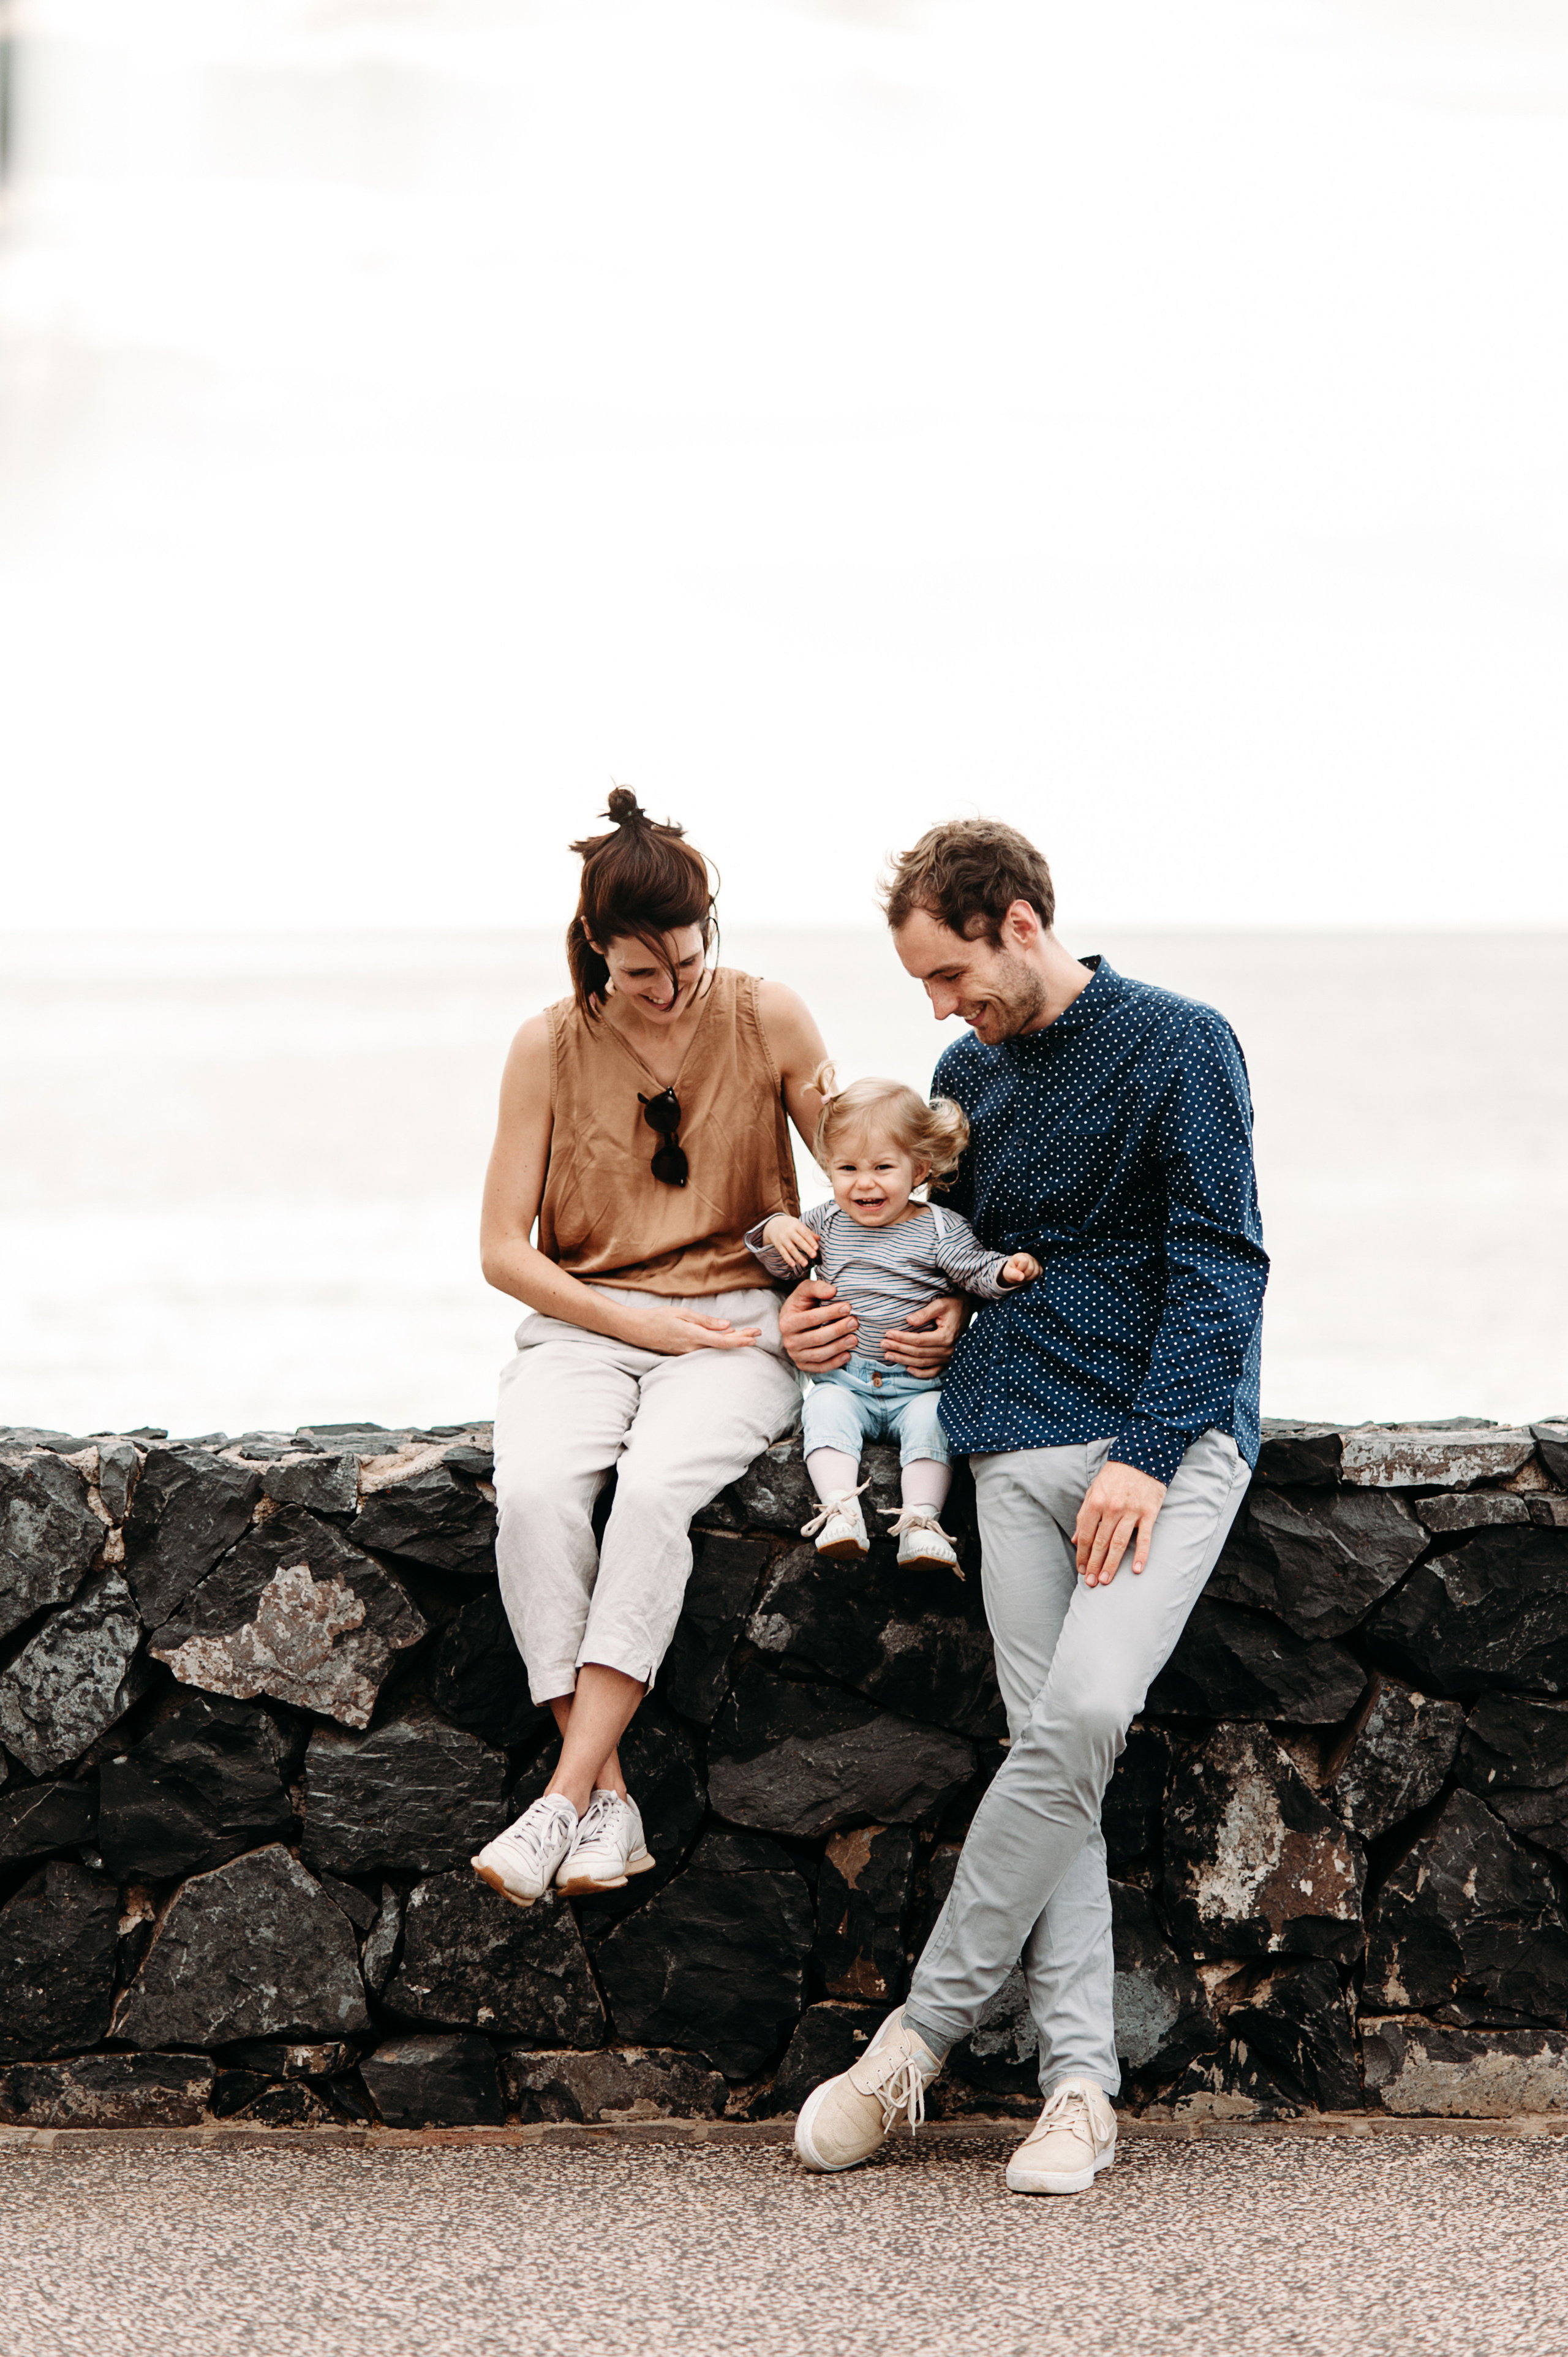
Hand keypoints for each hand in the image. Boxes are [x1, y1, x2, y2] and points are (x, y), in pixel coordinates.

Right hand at [626, 1304, 761, 1355]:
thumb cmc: (658, 1318)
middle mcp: (692, 1348)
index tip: (754, 1338)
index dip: (739, 1341)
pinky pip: (706, 1349)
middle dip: (741, 1339)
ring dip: (732, 1341)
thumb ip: (705, 1321)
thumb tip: (726, 1324)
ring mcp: (688, 1353)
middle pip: (722, 1346)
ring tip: (748, 1334)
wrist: (636, 1330)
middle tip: (757, 1333)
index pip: (722, 1341)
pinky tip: (727, 1337)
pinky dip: (719, 1343)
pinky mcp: (684, 1353)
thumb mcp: (682, 1314)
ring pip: (715, 1348)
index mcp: (693, 1336)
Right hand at [763, 1215, 819, 1272]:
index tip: (817, 1248)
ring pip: (791, 1249)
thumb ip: (808, 1232)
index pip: (805, 1233)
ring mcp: (783, 1239)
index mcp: (796, 1225)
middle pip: (799, 1241)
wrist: (772, 1224)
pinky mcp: (778, 1245)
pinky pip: (783, 1253)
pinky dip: (788, 1259)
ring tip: (805, 1264)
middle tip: (814, 1256)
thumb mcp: (798, 1225)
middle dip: (807, 1248)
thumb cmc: (790, 1225)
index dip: (811, 1241)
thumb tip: (819, 1238)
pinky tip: (793, 1265)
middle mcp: (789, 1232)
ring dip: (798, 1257)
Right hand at [779, 1278, 857, 1372]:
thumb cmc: (802, 1304)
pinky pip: (820, 1368)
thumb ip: (817, 1287)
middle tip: (854, 1322)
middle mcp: (789, 1342)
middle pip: (817, 1338)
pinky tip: (848, 1355)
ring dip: (839, 1347)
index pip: (811, 1318)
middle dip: (838, 1330)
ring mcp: (796, 1356)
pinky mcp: (803, 1366)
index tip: (848, 1307)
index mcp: (787, 1322)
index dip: (830, 1313)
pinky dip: (835, 1363)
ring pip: (820, 1355)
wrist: (794, 1322)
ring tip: (855, 1339)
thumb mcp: (805, 1291)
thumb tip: (833, 1291)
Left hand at [881, 1294, 963, 1374]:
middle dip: (898, 1349)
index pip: (918, 1340)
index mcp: (946, 1336)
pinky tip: (908, 1369)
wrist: (967, 1309)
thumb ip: (925, 1312)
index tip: (888, 1333)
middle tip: (882, 1344)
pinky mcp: (948, 1360)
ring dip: (903, 1360)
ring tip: (888, 1355)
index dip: (901, 1338)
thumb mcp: (941, 1304)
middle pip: (918, 1353)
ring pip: (922, 1363)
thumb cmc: (953, 1305)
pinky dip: (920, 1373)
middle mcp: (948, 1350)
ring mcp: (948, 1357)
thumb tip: (908, 1321)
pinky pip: (933, 1372)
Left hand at [999, 1252, 1039, 1286]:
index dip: (1020, 1269)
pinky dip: (1034, 1278)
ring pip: (1036, 1272)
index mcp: (1019, 1256)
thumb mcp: (1008, 1273)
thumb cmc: (1010, 1272)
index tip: (1016, 1271)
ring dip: (1029, 1278)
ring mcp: (1035, 1261)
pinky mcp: (1039, 1266)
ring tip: (1023, 1276)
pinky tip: (1028, 1277)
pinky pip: (1040, 1274)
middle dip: (1024, 1276)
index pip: (1024, 1261)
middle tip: (1019, 1276)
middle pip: (1031, 1269)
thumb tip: (1022, 1277)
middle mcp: (1029, 1257)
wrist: (1014, 1273)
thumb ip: (1013, 1274)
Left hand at [1074, 1460, 1167, 1585]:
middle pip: (1100, 1542)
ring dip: (1111, 1564)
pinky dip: (1141, 1554)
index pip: (1085, 1535)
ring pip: (1119, 1543)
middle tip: (1090, 1582)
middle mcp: (1112, 1508)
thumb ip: (1084, 1515)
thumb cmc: (1115, 1476)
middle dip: (1093, 1564)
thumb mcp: (1094, 1491)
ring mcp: (1131, 1511)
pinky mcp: (1149, 1513)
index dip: (1081, 1554)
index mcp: (1095, 1503)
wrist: (1142, 1458)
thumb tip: (1074, 1539)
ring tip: (1105, 1580)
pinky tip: (1137, 1569)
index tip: (1080, 1569)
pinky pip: (1145, 1538)